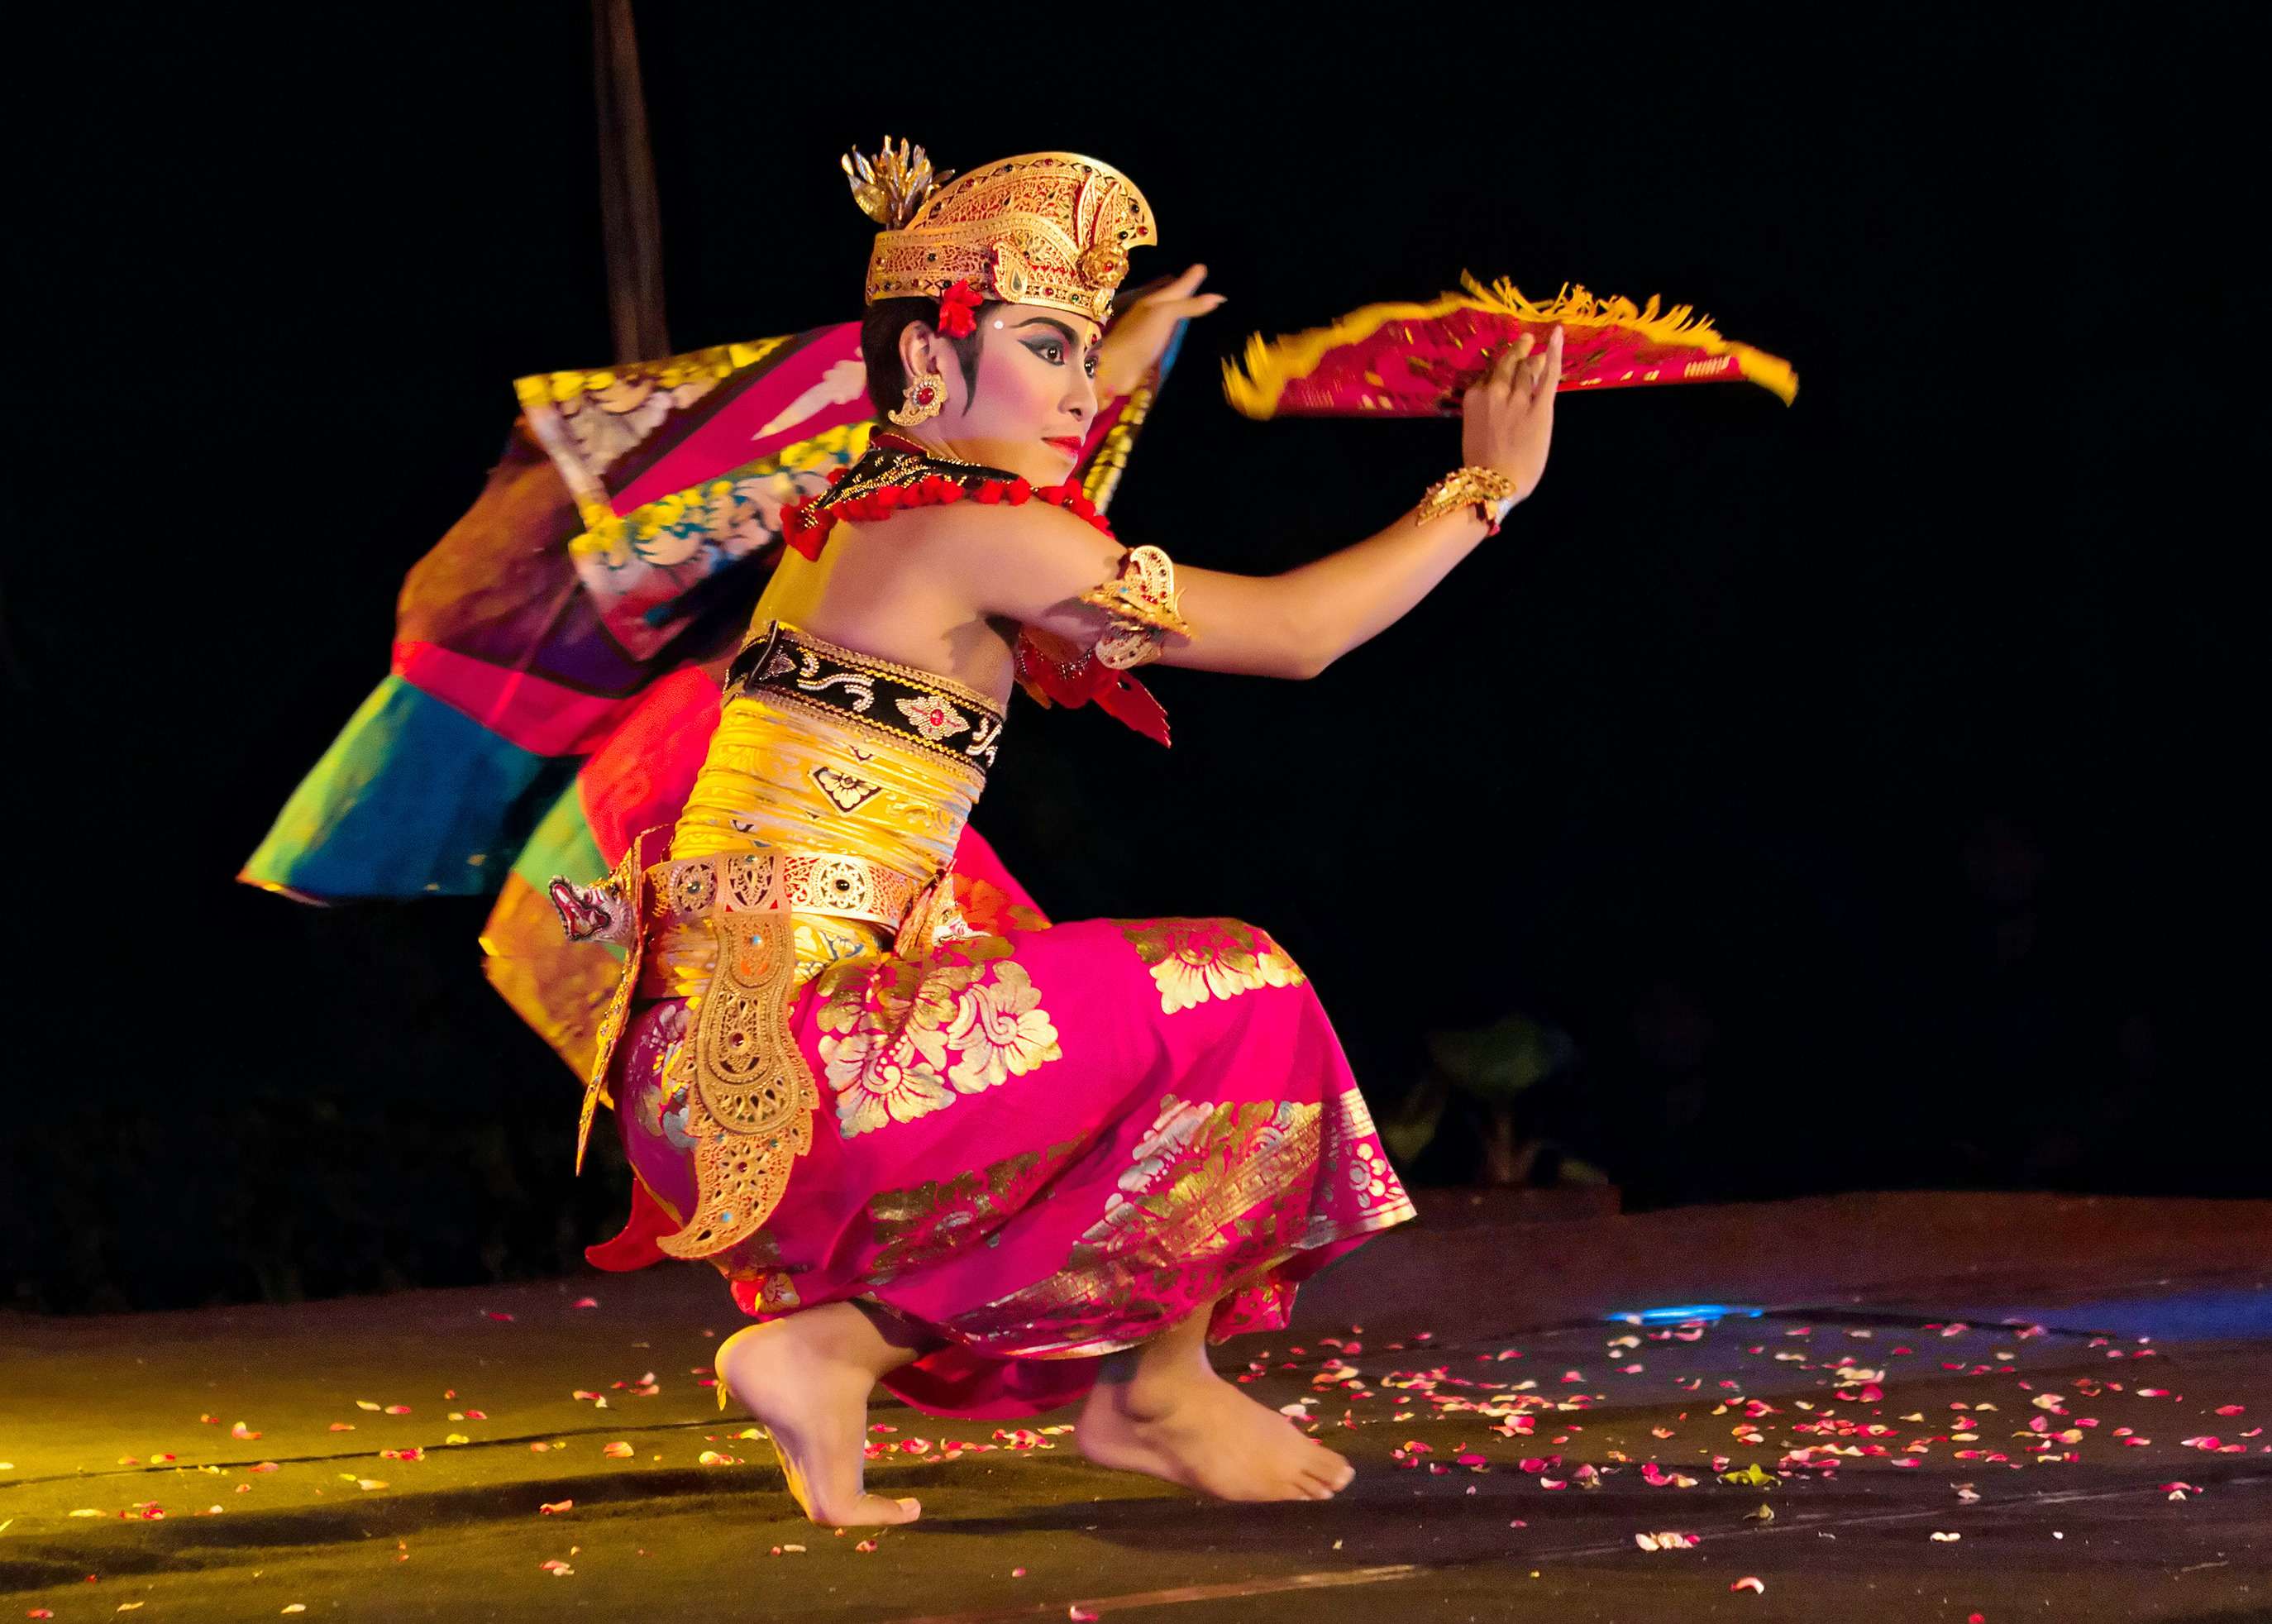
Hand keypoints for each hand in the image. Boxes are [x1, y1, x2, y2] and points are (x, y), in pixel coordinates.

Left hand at [1093, 263, 1225, 399]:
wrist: (1116, 368)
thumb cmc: (1140, 335)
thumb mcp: (1165, 313)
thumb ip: (1190, 305)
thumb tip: (1218, 297)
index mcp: (1154, 301)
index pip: (1178, 286)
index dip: (1191, 279)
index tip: (1203, 267)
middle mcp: (1153, 315)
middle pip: (1174, 301)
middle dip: (1188, 293)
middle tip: (1204, 285)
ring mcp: (1152, 335)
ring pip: (1173, 321)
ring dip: (1185, 315)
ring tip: (1200, 307)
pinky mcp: (1153, 353)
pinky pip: (1172, 341)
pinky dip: (1181, 336)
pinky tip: (1188, 335)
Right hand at [1461, 326, 1562, 502]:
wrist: (1494, 485)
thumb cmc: (1482, 467)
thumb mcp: (1474, 431)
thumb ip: (1485, 412)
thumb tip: (1499, 405)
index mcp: (1473, 398)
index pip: (1489, 375)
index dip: (1500, 372)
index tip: (1506, 370)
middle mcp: (1494, 391)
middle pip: (1509, 365)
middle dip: (1518, 352)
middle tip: (1525, 341)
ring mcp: (1518, 398)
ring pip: (1528, 369)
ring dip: (1534, 360)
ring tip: (1539, 354)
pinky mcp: (1540, 407)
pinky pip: (1549, 374)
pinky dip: (1554, 352)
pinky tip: (1556, 335)